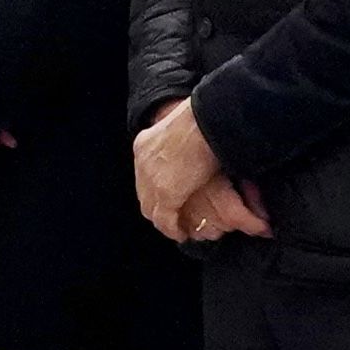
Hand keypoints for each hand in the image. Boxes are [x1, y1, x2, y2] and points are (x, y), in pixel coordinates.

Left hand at [133, 101, 259, 241]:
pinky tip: (181, 233)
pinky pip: (165, 219)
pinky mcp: (165, 195)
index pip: (145, 172)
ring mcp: (152, 180)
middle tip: (172, 216)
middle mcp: (143, 162)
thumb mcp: (182, 126)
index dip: (155, 186)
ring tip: (177, 227)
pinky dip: (172, 229)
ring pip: (151, 208)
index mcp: (144, 142)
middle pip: (144, 192)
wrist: (205, 119)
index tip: (168, 194)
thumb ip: (181, 139)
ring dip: (164, 220)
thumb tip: (193, 144)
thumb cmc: (203, 116)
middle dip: (157, 205)